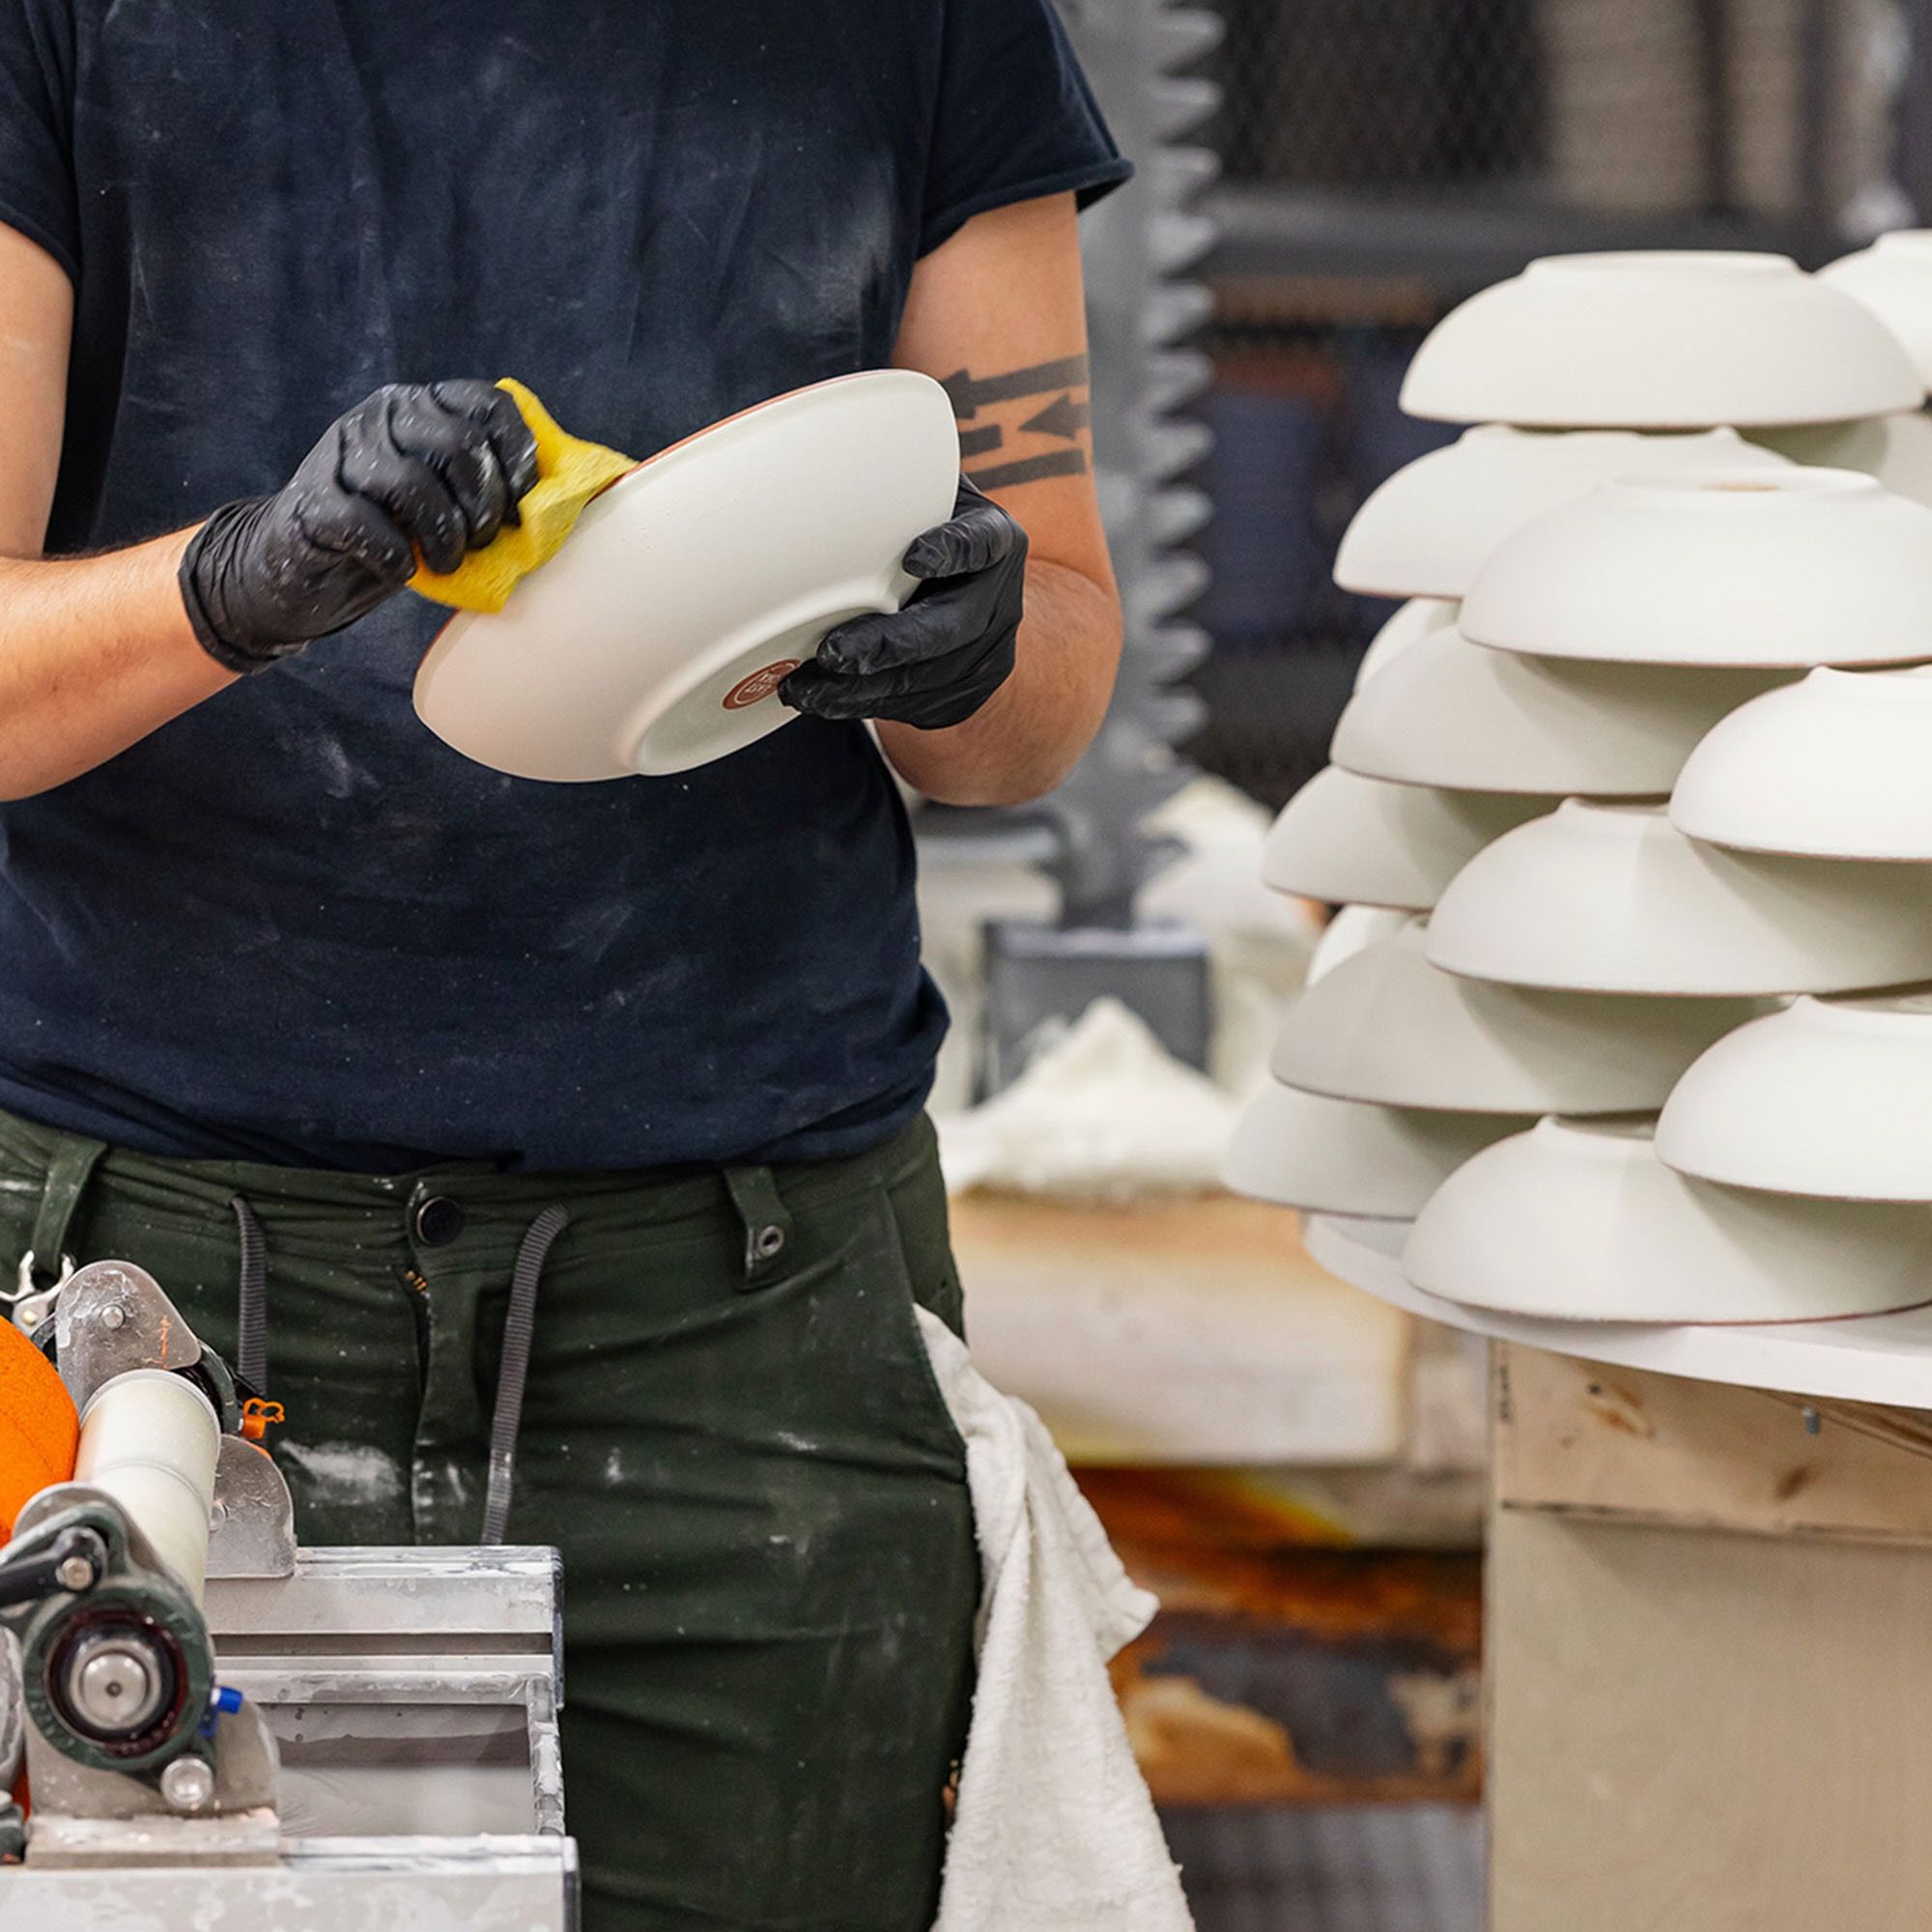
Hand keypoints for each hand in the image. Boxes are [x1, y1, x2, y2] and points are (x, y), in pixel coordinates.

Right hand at [179, 381, 539, 673]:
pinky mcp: (314, 501)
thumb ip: (482, 486)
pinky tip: (402, 571)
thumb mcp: (443, 499)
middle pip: (458, 446)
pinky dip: (396, 557)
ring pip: (413, 485)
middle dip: (483, 506)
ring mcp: (342, 454)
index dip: (518, 457)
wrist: (300, 565)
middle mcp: (382, 416)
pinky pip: (369, 526)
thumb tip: (550, 508)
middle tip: (481, 544)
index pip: (489, 404)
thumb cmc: (390, 533)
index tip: (521, 507)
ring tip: (446, 564)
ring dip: (444, 538)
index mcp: (422, 406)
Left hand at [781, 477, 1025, 729]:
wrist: (981, 597)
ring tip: (803, 687)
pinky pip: (913, 708)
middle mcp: (999, 599)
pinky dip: (864, 707)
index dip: (952, 550)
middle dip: (889, 645)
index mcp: (995, 539)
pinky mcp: (964, 694)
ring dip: (860, 690)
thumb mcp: (924, 494)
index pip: (983, 543)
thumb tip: (791, 442)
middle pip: (949, 629)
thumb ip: (887, 479)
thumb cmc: (925, 528)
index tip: (913, 556)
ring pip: (925, 680)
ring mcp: (987, 653)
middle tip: (833, 652)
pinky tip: (820, 701)